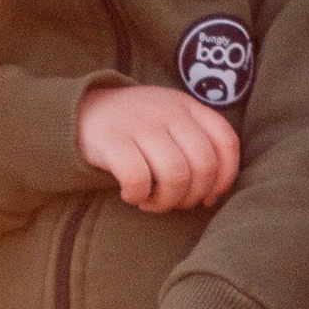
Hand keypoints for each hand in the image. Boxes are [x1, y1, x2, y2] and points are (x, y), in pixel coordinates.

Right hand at [75, 84, 239, 211]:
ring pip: (175, 175)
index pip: (226, 142)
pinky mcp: (112, 140)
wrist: (82, 110)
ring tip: (152, 202)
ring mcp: (140, 124)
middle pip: (203, 165)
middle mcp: (168, 112)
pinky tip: (130, 196)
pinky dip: (137, 196)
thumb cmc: (134, 126)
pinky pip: (138, 179)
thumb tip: (213, 195)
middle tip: (174, 202)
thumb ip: (195, 143)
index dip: (224, 177)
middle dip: (192, 196)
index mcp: (187, 106)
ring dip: (166, 201)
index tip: (209, 197)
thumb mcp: (169, 119)